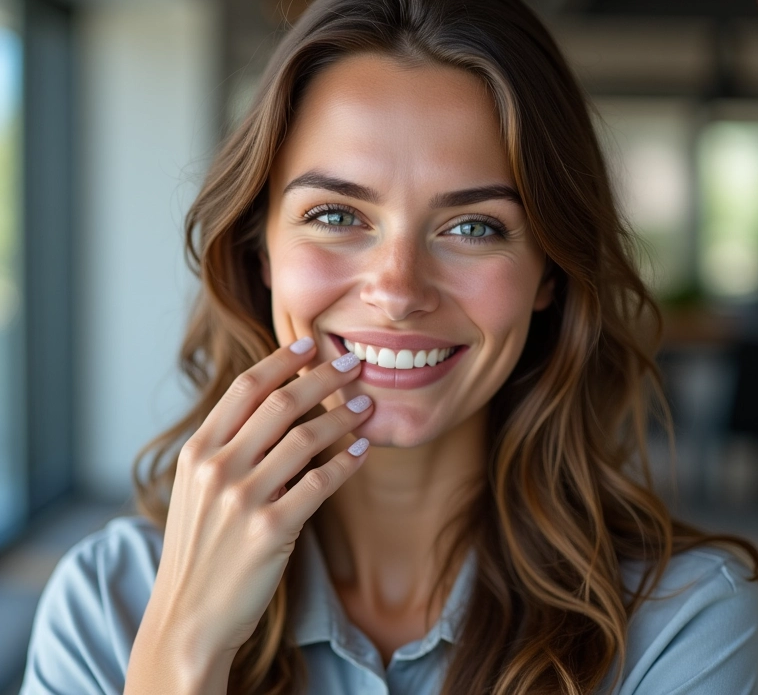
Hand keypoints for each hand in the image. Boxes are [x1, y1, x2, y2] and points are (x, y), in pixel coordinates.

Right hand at [146, 337, 371, 661]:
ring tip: (365, 406)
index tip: (310, 344)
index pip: (245, 387)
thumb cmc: (199, 547)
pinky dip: (346, 462)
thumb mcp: (196, 488)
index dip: (282, 360)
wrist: (188, 616)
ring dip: (341, 417)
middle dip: (322, 378)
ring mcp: (242, 498)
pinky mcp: (270, 529)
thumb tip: (276, 406)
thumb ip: (226, 446)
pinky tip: (363, 451)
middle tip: (352, 365)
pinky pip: (319, 483)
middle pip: (280, 403)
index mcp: (197, 450)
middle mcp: (217, 467)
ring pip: (305, 438)